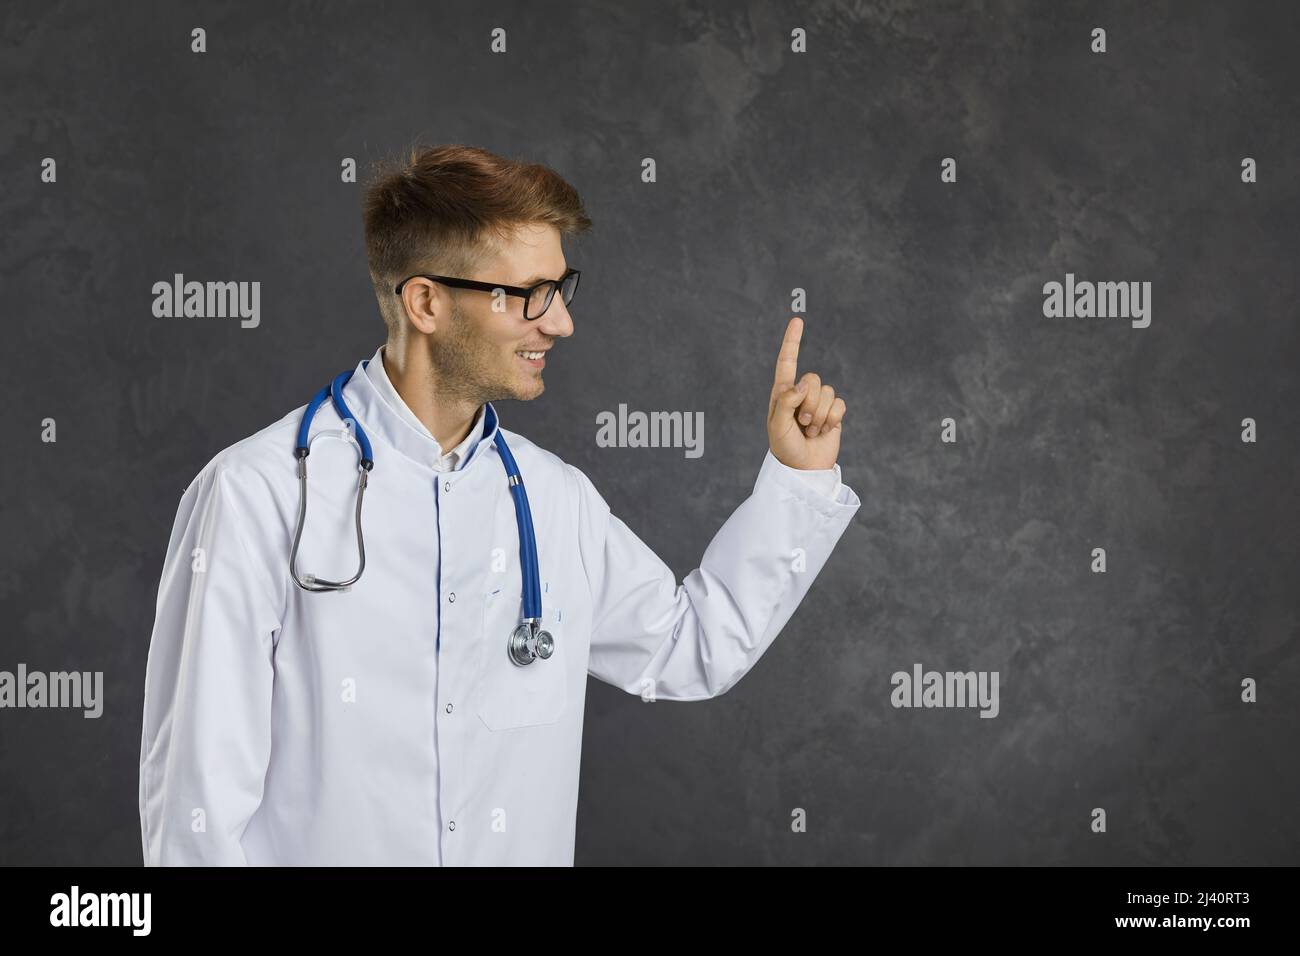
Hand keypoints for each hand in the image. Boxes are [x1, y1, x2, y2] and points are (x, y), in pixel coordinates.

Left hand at [767, 316, 845, 470]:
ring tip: (810, 431)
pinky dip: (832, 420)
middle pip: (813, 379)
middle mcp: (801, 393)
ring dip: (820, 416)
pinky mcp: (834, 413)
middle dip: (809, 404)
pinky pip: (840, 404)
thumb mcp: (778, 425)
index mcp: (782, 392)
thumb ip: (786, 401)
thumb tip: (802, 384)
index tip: (797, 321)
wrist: (803, 468)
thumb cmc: (785, 447)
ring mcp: (818, 403)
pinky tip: (824, 431)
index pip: (787, 362)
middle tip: (802, 424)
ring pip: (828, 392)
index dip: (792, 341)